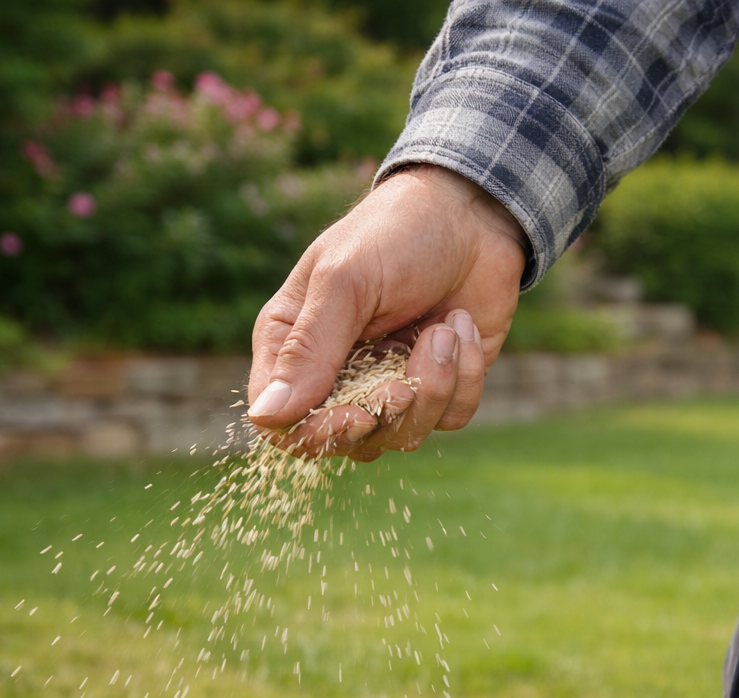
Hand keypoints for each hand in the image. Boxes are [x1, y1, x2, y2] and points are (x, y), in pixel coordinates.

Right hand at [247, 164, 527, 460]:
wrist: (472, 214)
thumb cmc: (395, 233)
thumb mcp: (345, 280)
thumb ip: (308, 349)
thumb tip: (265, 417)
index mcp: (294, 346)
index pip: (283, 424)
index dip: (316, 434)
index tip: (356, 415)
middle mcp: (338, 374)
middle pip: (346, 441)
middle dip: (386, 413)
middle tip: (407, 378)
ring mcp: (391, 382)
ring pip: (405, 435)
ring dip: (434, 385)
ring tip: (445, 329)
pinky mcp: (441, 385)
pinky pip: (451, 416)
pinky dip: (465, 376)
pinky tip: (462, 327)